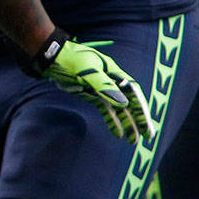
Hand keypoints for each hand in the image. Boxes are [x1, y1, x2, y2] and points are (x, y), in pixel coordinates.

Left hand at [30, 31, 151, 142]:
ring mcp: (100, 88)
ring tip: (134, 141)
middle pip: (129, 102)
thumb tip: (123, 103)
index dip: (141, 108)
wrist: (50, 57)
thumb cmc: (70, 59)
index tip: (146, 124)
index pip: (133, 92)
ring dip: (126, 123)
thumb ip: (104, 86)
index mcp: (113, 71)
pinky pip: (105, 109)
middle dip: (138, 119)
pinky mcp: (90, 94)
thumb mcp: (86, 71)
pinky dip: (111, 121)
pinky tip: (118, 134)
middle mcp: (110, 80)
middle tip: (148, 136)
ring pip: (118, 108)